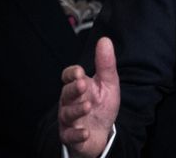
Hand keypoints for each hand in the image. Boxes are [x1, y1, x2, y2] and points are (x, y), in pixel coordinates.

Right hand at [59, 38, 119, 157]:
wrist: (101, 133)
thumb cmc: (101, 106)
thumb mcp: (108, 84)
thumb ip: (105, 64)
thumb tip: (105, 40)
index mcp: (78, 86)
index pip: (69, 76)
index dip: (72, 73)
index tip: (80, 72)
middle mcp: (70, 102)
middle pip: (66, 93)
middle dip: (73, 89)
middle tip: (82, 85)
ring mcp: (69, 119)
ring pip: (67, 114)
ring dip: (76, 110)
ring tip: (87, 106)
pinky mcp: (71, 136)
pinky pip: (70, 135)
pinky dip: (77, 134)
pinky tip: (85, 132)